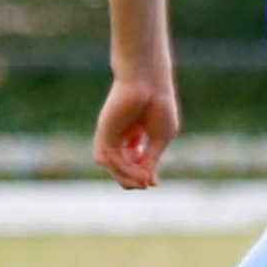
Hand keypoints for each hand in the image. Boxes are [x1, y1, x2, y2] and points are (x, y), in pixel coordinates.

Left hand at [94, 73, 179, 188]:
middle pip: (122, 167)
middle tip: (146, 184)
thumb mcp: (161, 137)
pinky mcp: (104, 134)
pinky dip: (125, 168)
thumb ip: (151, 159)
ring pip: (113, 166)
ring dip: (127, 177)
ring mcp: (111, 136)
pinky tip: (138, 171)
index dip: (144, 174)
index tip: (154, 181)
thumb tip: (147, 183)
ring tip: (142, 182)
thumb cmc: (158, 105)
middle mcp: (120, 138)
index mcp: (135, 135)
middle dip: (133, 179)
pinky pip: (111, 159)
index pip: (135, 162)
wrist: (147, 83)